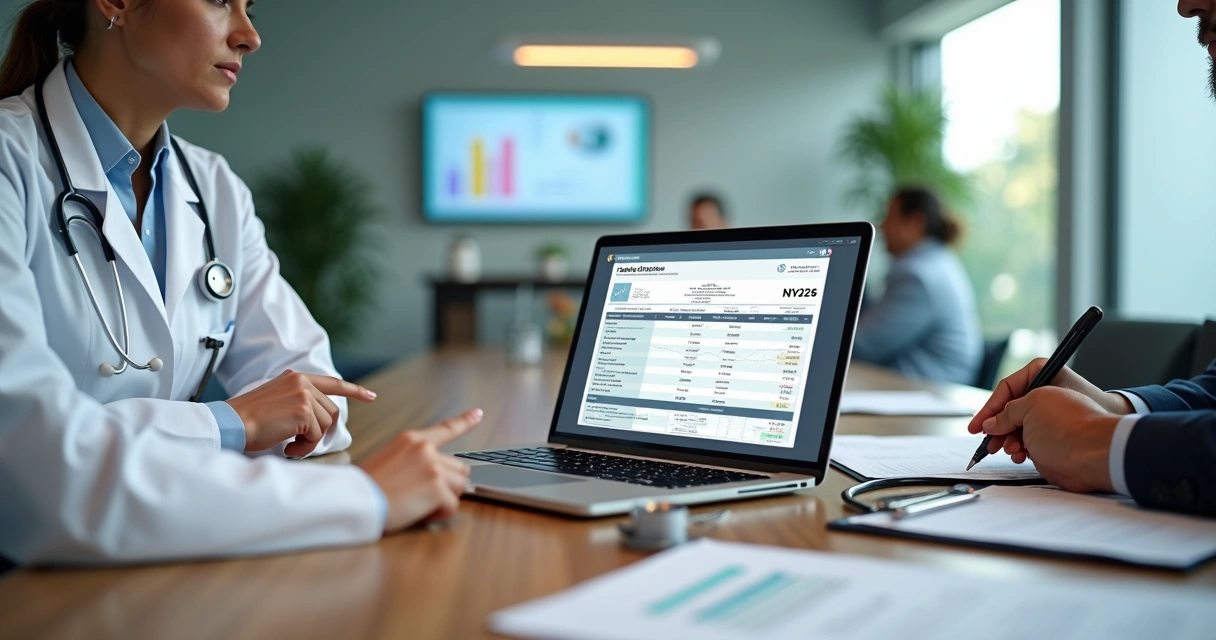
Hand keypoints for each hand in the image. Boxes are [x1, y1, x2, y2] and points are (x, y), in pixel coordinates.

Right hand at [225, 370, 376, 456]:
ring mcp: (304, 395)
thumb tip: (323, 419)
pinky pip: (317, 436)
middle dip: (321, 431)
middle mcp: (302, 382)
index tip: (370, 396)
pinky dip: (305, 447)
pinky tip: (288, 447)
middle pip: (331, 412)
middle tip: (299, 443)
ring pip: (325, 425)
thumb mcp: (277, 400)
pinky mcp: (303, 411)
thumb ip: (299, 402)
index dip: (354, 391)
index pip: (332, 382)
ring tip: (290, 445)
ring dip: (310, 441)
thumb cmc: (249, 419)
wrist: (231, 423)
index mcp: (295, 377)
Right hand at [358, 409, 483, 531]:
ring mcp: (433, 466)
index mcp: (411, 439)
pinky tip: (419, 512)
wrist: (353, 499)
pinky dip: (439, 514)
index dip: (465, 421)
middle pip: (458, 468)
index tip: (478, 414)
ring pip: (458, 487)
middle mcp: (425, 449)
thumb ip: (414, 460)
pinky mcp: (437, 487)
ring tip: (417, 503)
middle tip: (422, 494)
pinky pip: (452, 506)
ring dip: (443, 499)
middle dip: (447, 484)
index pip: (445, 429)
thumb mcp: (388, 459)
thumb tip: (435, 473)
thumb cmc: (366, 486)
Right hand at [979, 386, 1118, 492]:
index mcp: (1044, 375)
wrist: (1097, 451)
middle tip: (988, 440)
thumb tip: (990, 423)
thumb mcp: (1029, 408)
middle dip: (998, 427)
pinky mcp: (1053, 436)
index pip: (1007, 389)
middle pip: (1010, 410)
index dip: (990, 408)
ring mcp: (1050, 416)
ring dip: (1009, 440)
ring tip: (1011, 450)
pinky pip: (1028, 441)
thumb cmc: (1071, 423)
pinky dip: (1020, 449)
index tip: (977, 425)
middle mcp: (1047, 393)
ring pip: (1017, 428)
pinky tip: (1021, 455)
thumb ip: (1005, 413)